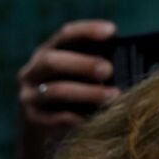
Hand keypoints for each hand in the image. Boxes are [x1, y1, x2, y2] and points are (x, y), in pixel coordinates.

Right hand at [17, 19, 119, 141]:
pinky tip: (96, 119)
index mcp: (47, 52)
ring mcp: (29, 95)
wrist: (47, 128)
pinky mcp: (32, 119)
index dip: (87, 30)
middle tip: (108, 70)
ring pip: (55, 91)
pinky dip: (77, 118)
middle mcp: (32, 71)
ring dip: (86, 93)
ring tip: (112, 96)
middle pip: (52, 61)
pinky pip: (55, 118)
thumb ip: (95, 63)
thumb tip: (129, 56)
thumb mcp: (80, 74)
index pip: (65, 34)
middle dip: (82, 64)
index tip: (111, 31)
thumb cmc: (75, 93)